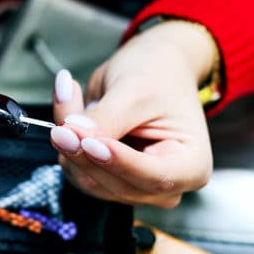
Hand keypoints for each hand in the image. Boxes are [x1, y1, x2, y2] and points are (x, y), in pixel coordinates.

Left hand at [49, 21, 216, 207]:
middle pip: (115, 185)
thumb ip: (107, 118)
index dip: (118, 163)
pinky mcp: (108, 180)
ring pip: (89, 181)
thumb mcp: (135, 90)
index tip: (89, 142)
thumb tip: (73, 136)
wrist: (154, 66)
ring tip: (68, 96)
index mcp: (192, 167)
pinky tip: (68, 111)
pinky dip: (67, 144)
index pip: (154, 178)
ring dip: (70, 144)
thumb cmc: (159, 75)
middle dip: (83, 151)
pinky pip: (77, 172)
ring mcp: (135, 187)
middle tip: (62, 122)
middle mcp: (165, 187)